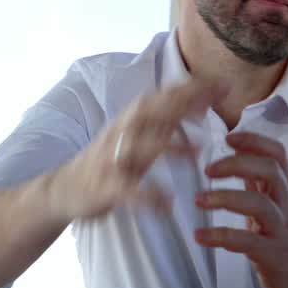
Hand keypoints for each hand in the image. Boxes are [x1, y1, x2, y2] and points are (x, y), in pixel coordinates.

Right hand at [45, 78, 221, 220]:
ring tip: (199, 150)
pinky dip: (146, 196)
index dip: (191, 89)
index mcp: (132, 117)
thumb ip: (170, 115)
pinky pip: (126, 190)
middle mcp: (121, 132)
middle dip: (180, 105)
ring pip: (138, 147)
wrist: (65, 188)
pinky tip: (167, 203)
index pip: (163, 96)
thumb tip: (206, 97)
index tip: (222, 85)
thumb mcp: (141, 131)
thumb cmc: (113, 156)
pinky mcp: (104, 188)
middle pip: (149, 113)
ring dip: (169, 147)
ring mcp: (111, 159)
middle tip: (211, 104)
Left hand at [194, 132, 287, 287]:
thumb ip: (255, 178)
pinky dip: (222, 236)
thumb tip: (233, 150)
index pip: (277, 154)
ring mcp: (281, 229)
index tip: (229, 137)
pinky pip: (249, 242)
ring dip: (227, 198)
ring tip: (200, 200)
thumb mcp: (270, 202)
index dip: (255, 141)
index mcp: (283, 189)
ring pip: (261, 205)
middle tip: (209, 169)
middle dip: (238, 164)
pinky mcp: (274, 254)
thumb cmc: (282, 236)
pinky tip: (201, 236)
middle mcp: (285, 204)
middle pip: (271, 172)